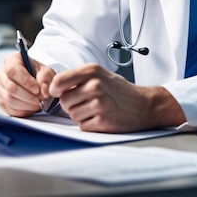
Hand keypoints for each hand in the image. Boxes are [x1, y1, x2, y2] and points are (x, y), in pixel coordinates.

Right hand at [0, 52, 56, 116]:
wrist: (36, 82)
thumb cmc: (39, 74)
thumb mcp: (46, 71)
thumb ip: (45, 78)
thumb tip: (43, 90)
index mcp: (11, 60)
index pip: (13, 70)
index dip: (25, 81)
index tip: (37, 89)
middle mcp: (2, 74)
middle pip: (10, 87)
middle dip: (27, 96)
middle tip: (40, 99)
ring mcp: (0, 88)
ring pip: (9, 100)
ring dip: (26, 104)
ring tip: (38, 103)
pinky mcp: (1, 101)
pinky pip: (9, 109)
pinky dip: (22, 110)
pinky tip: (31, 107)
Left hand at [48, 62, 185, 132]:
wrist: (143, 104)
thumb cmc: (119, 90)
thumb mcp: (100, 74)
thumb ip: (78, 78)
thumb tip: (52, 89)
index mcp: (92, 70)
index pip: (59, 81)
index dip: (55, 90)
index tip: (59, 93)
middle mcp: (95, 85)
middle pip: (64, 101)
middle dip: (72, 105)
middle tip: (87, 102)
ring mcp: (100, 103)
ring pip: (72, 115)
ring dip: (81, 115)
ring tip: (96, 109)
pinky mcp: (103, 121)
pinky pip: (83, 126)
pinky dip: (89, 124)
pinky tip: (101, 118)